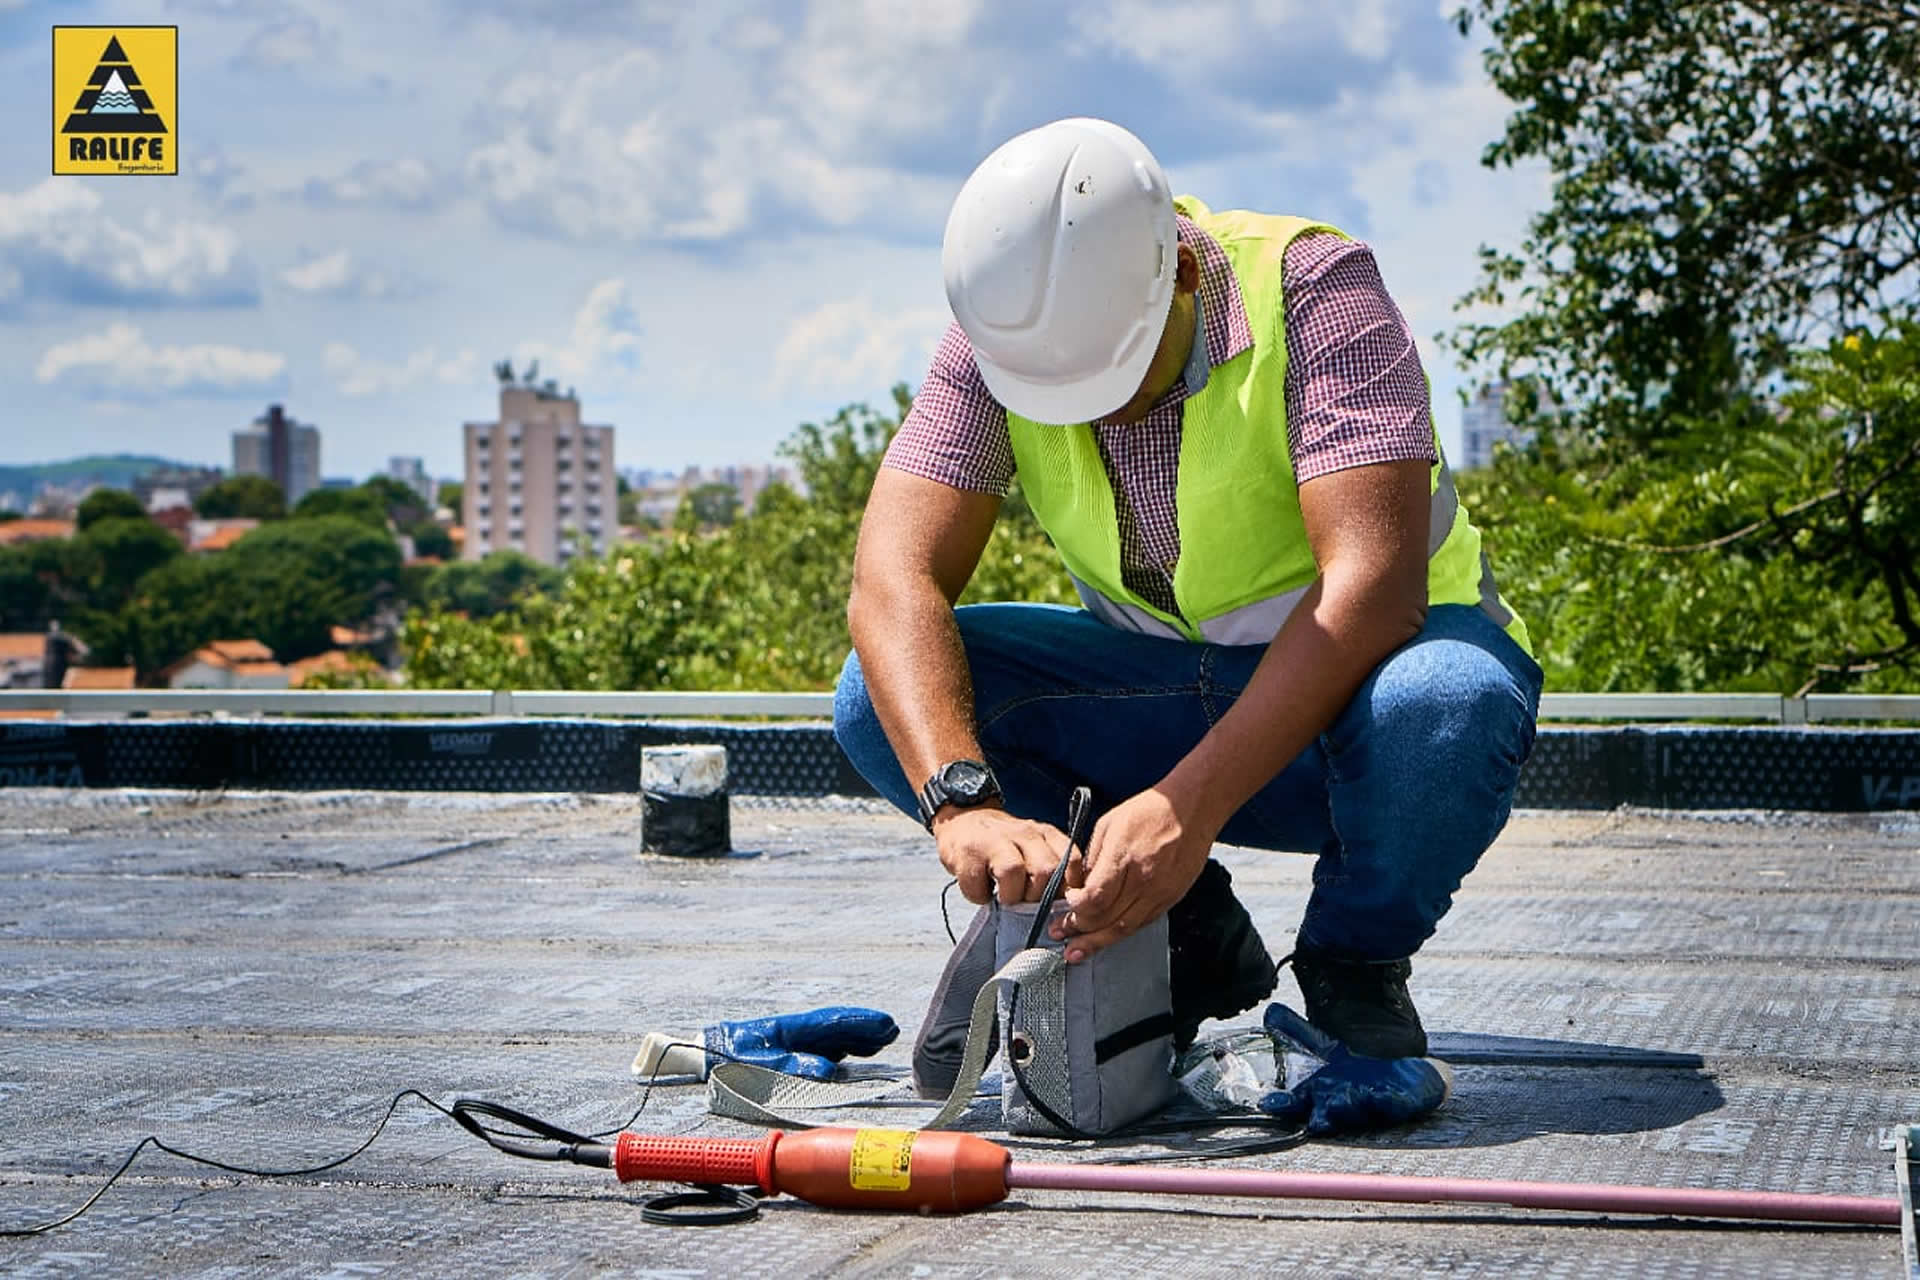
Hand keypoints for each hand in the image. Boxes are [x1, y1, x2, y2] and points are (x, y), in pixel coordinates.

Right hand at [934, 805, 1069, 904]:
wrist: (963, 820)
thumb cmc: (1002, 846)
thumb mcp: (1033, 850)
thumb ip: (1052, 870)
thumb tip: (1067, 904)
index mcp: (1045, 834)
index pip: (1072, 860)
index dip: (1067, 889)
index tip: (1056, 902)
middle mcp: (1024, 832)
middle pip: (1046, 869)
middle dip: (1036, 896)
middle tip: (1024, 900)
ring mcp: (995, 839)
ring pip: (1014, 872)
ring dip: (1009, 895)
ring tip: (1003, 897)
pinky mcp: (969, 852)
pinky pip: (980, 884)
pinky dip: (980, 896)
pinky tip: (981, 890)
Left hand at [1051, 787, 1214, 963]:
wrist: (1191, 809)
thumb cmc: (1149, 811)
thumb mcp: (1109, 825)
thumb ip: (1092, 859)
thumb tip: (1079, 886)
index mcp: (1124, 856)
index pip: (1095, 897)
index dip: (1075, 908)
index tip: (1065, 905)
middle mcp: (1143, 879)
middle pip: (1106, 918)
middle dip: (1079, 930)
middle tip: (1060, 934)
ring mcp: (1160, 892)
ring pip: (1124, 928)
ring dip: (1098, 942)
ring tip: (1077, 950)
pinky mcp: (1171, 898)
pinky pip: (1142, 923)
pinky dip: (1121, 933)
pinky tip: (1106, 937)